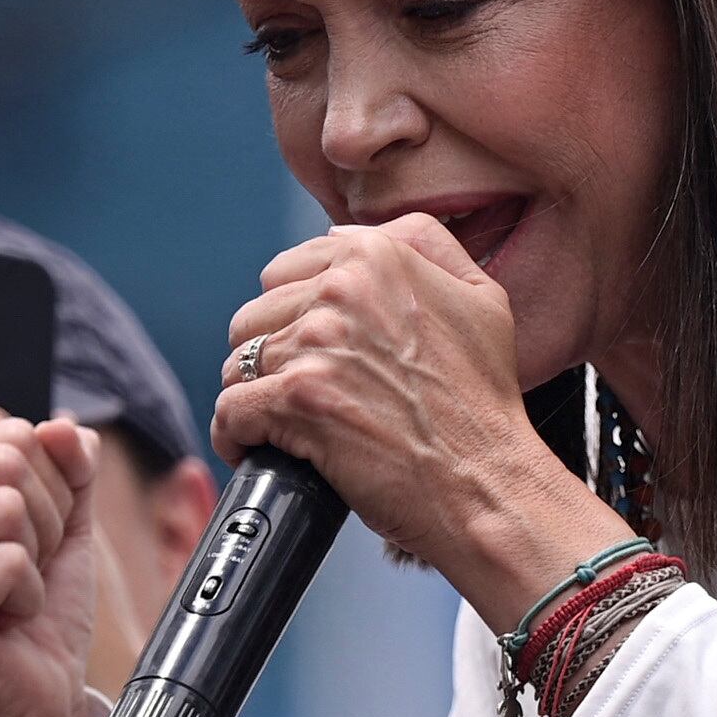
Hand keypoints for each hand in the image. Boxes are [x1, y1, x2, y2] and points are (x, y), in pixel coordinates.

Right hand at [0, 414, 107, 716]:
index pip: (13, 434)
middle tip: (23, 577)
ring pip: (7, 506)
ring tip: (9, 600)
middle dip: (46, 524)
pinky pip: (5, 560)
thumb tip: (60, 424)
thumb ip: (69, 467)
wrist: (39, 703)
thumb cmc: (39, 619)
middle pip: (9, 460)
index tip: (30, 545)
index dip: (52, 493)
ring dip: (35, 563)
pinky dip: (24, 597)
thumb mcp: (66, 526)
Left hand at [213, 216, 626, 622]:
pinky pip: (230, 409)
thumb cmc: (482, 402)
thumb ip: (422, 244)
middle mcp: (343, 290)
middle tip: (302, 393)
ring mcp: (318, 343)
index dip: (293, 317)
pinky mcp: (298, 399)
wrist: (485, 481)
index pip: (285, 271)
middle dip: (272, 357)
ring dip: (255, 396)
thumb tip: (345, 234)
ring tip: (284, 424)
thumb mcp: (481, 297)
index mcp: (378, 257)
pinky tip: (257, 449)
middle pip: (255, 316)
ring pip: (239, 363)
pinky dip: (235, 434)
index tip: (310, 352)